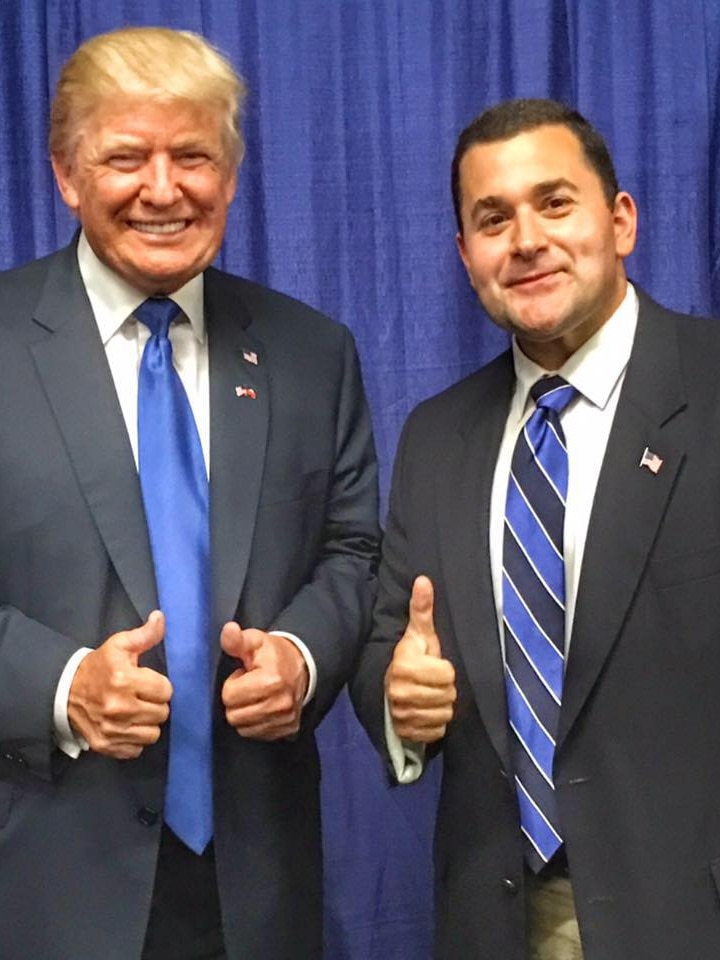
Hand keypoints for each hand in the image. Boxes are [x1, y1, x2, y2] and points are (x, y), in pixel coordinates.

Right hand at [67, 611, 171, 759]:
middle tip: (143, 697)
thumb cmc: (98, 666)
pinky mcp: (105, 745)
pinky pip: (136, 749)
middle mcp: (119, 707)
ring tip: (136, 713)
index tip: (148, 683)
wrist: (64, 691)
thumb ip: (144, 634)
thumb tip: (160, 617)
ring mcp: (112, 730)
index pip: (166, 691)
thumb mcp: (119, 645)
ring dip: (147, 723)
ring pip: (153, 734)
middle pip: (162, 713)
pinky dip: (134, 740)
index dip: (160, 686)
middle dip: (155, 704)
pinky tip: (127, 727)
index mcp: (124, 680)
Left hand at [221, 623, 309, 739]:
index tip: (244, 675)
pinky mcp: (289, 730)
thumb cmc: (273, 654)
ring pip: (243, 729)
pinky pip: (258, 735)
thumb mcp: (255, 641)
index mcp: (271, 681)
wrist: (303, 666)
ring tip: (256, 697)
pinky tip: (263, 707)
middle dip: (236, 701)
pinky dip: (256, 724)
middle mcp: (281, 704)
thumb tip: (229, 630)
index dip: (233, 683)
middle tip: (248, 687)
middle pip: (234, 716)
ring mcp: (286, 719)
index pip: (229, 696)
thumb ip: (237, 640)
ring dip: (245, 714)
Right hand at [385, 575, 455, 742]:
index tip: (433, 666)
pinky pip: (437, 732)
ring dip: (441, 708)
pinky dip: (435, 725)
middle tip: (432, 683)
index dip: (445, 669)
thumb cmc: (409, 659)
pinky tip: (426, 714)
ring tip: (429, 698)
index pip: (448, 674)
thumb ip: (422, 609)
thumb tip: (424, 579)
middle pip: (448, 696)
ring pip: (444, 715)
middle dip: (444, 689)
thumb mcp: (418, 634)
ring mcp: (401, 716)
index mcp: (404, 666)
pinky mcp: (405, 733)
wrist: (385, 689)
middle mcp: (399, 692)